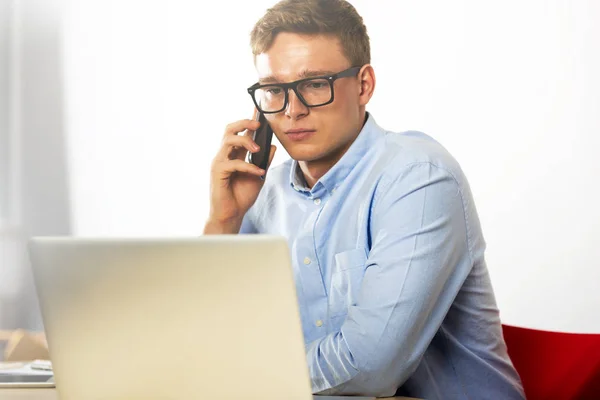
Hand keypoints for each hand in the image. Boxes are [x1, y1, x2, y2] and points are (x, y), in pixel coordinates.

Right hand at [204, 112, 275, 233]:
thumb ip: (264, 161)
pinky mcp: (218, 172)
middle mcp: (225, 155)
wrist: (231, 215)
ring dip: (245, 141)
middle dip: (244, 122)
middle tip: (258, 124)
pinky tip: (258, 172)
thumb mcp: (259, 176)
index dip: (248, 120)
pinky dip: (248, 166)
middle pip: (229, 129)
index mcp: (234, 154)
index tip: (259, 110)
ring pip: (228, 140)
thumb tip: (272, 146)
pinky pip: (233, 163)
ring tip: (257, 149)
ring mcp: (219, 162)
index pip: (239, 131)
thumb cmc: (241, 196)